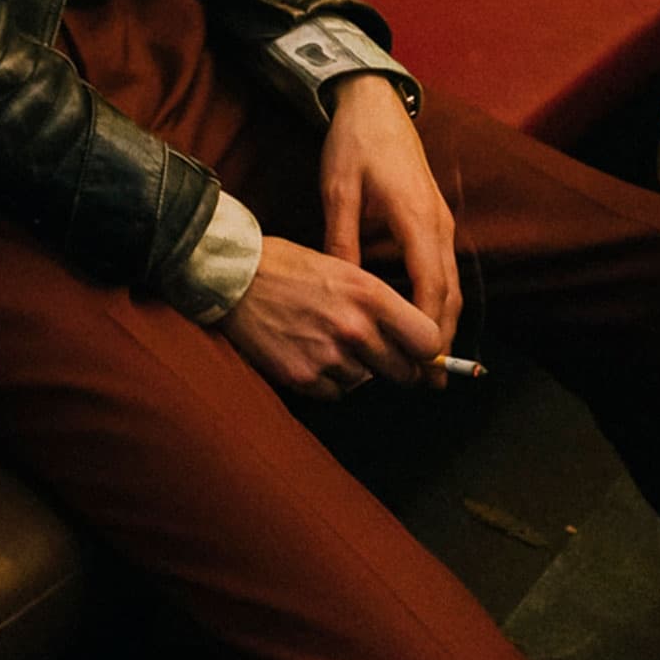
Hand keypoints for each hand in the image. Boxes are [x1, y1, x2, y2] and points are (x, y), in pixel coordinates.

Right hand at [221, 234, 441, 398]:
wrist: (230, 276)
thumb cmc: (287, 266)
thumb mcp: (343, 268)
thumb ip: (381, 305)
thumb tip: (419, 343)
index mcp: (370, 296)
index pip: (429, 343)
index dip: (426, 352)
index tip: (419, 352)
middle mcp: (355, 329)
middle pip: (404, 372)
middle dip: (394, 366)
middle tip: (372, 351)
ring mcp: (328, 356)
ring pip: (366, 382)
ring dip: (354, 370)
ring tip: (324, 340)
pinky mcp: (302, 376)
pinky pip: (334, 393)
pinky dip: (326, 380)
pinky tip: (306, 352)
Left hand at [323, 71, 461, 384]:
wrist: (374, 105)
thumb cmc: (353, 144)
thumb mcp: (338, 190)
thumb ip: (340, 239)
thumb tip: (339, 288)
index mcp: (416, 217)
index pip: (432, 284)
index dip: (428, 326)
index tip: (421, 360)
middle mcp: (438, 224)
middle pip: (450, 292)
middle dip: (443, 336)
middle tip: (429, 379)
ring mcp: (441, 222)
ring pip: (451, 283)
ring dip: (443, 321)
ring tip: (428, 361)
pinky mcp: (434, 220)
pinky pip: (443, 269)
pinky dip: (438, 299)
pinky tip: (421, 319)